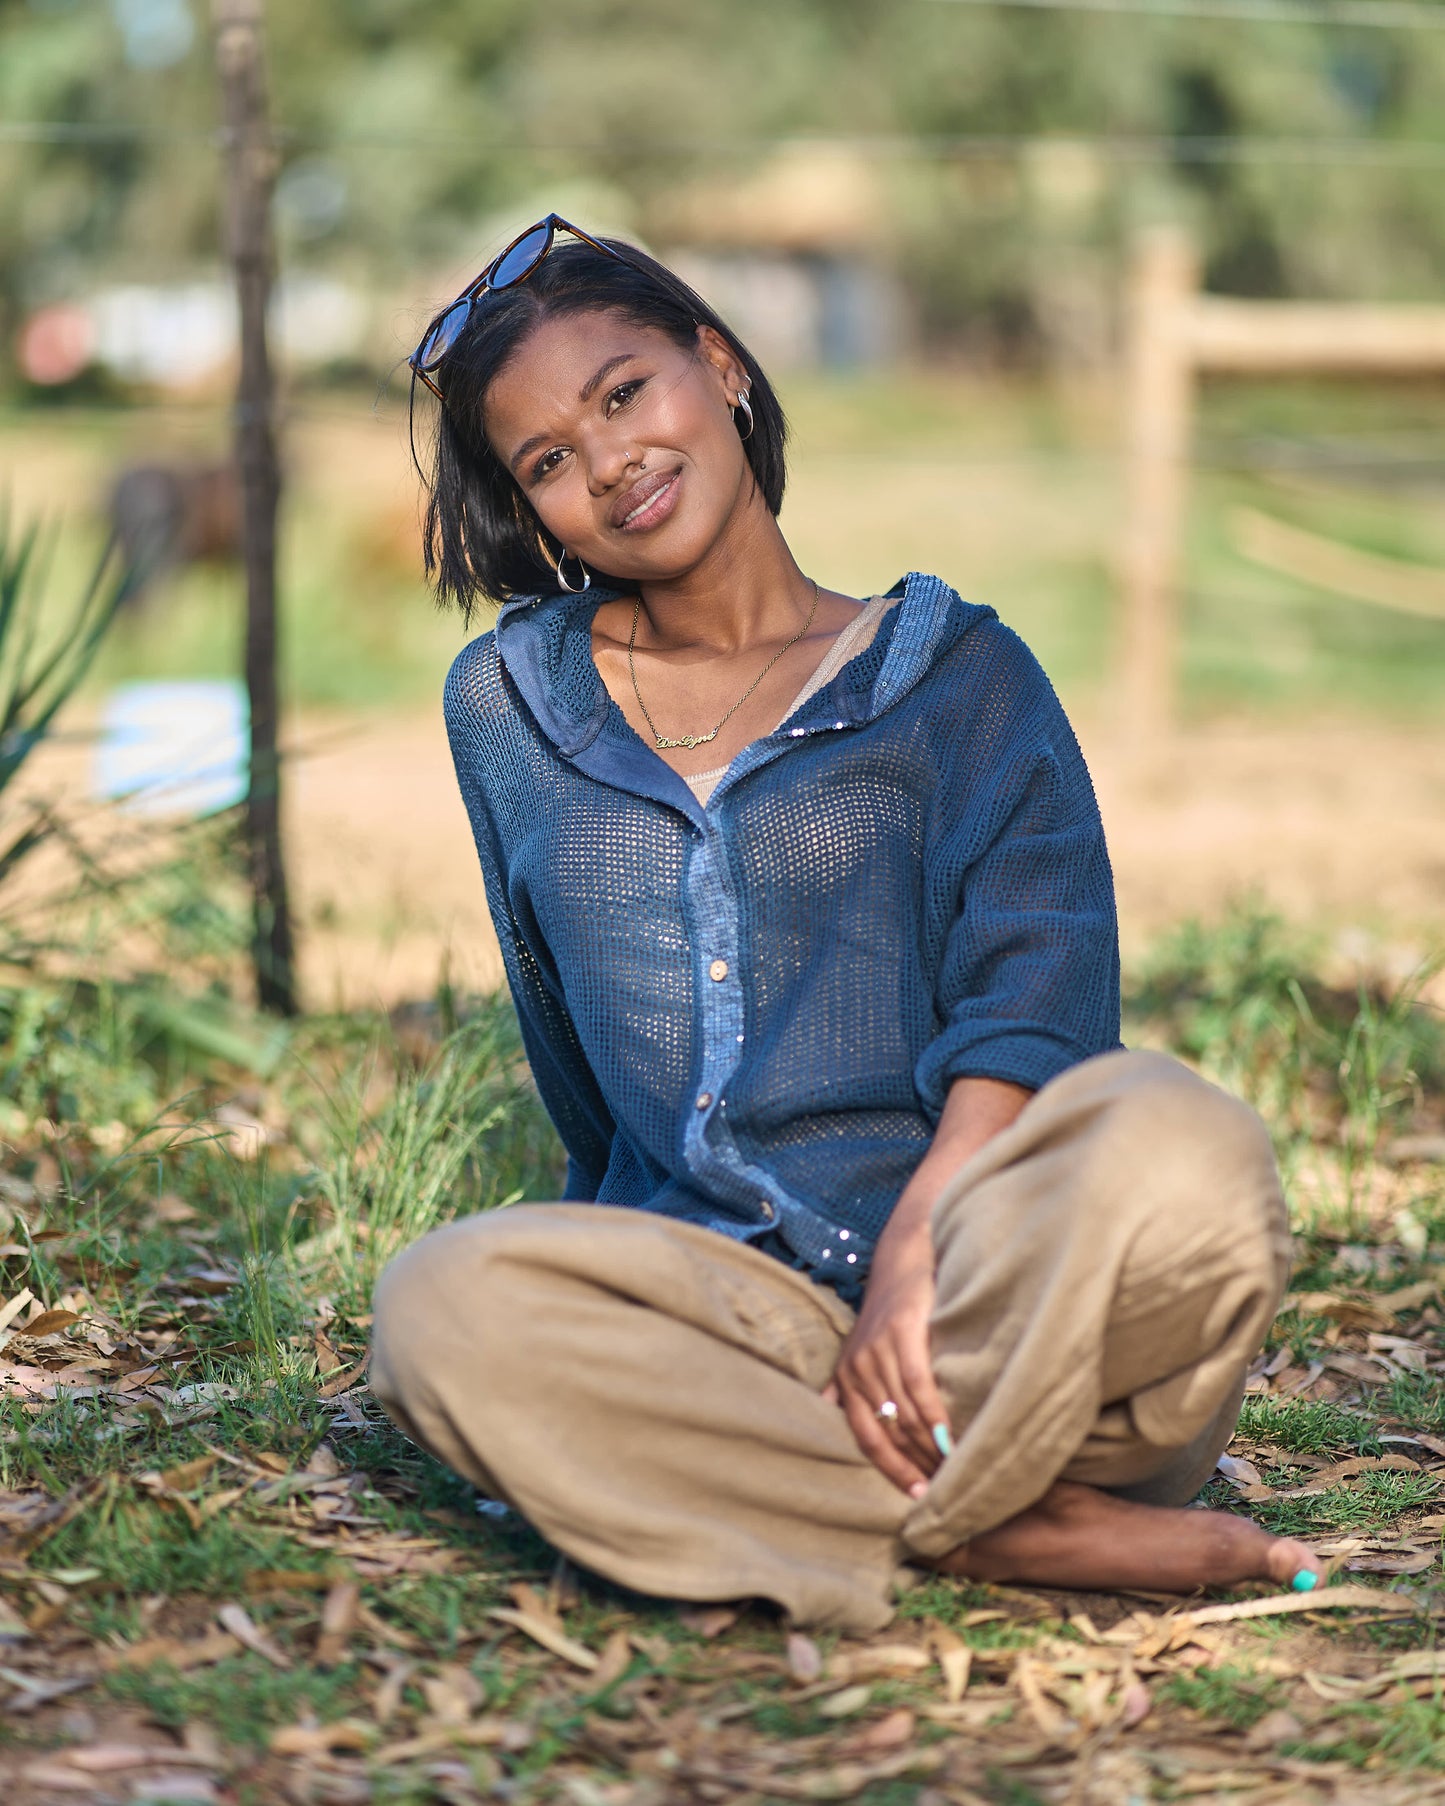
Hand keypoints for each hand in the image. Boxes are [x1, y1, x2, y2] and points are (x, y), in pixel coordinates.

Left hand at [823, 1221, 949, 1497]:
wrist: (905, 1260)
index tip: (918, 1497)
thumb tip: (829, 1416)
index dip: (891, 1471)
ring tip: (955, 1470)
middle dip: (919, 1465)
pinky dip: (936, 1417)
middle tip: (947, 1490)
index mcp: (846, 1380)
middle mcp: (856, 1369)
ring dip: (931, 1448)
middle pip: (889, 1433)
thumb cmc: (890, 1313)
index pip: (866, 1440)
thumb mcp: (862, 1350)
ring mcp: (876, 1352)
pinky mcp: (901, 1334)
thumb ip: (847, 1387)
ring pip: (904, 1415)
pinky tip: (951, 1438)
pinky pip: (918, 1387)